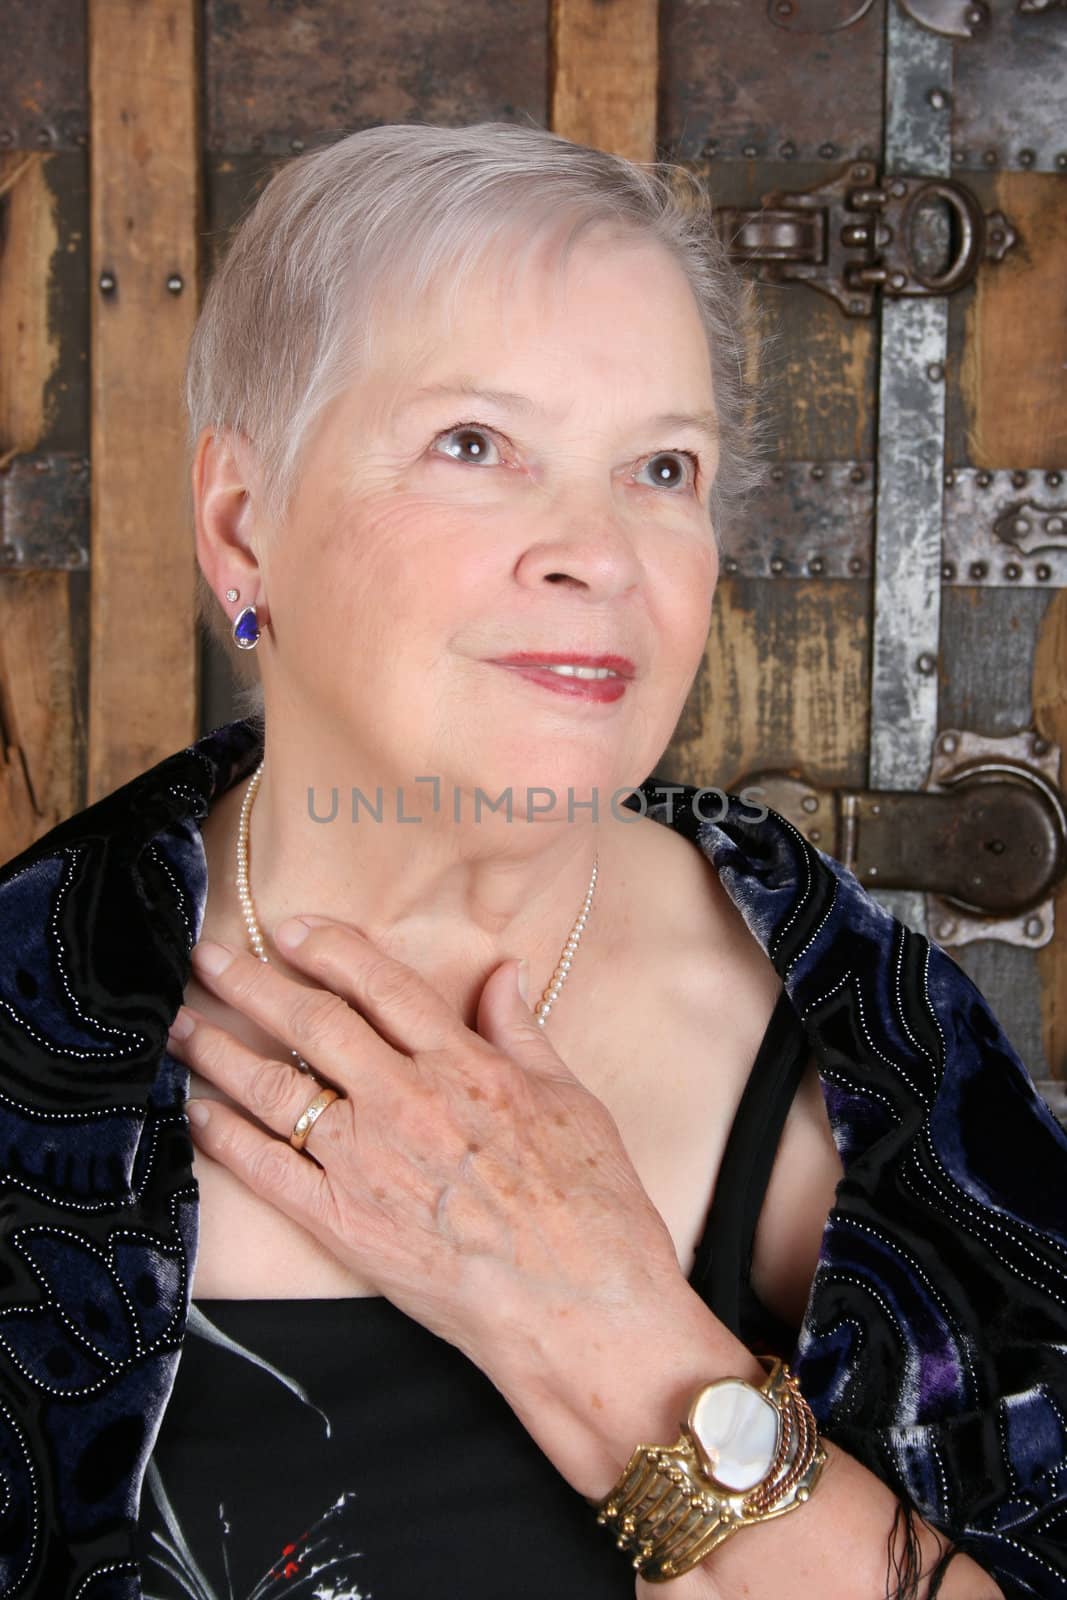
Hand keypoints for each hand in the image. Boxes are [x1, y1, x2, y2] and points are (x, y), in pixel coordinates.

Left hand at [167, 916, 682, 1379]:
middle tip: (208, 957)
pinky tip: (198, 1114)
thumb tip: (501, 972)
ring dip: (220, 1053)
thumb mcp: (573, 1099)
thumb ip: (522, 1032)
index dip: (327, 948)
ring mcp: (370, 1166)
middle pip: (313, 1025)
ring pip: (276, 1091)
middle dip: (251, 983)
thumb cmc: (593, 1208)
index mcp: (466, 1066)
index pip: (380, 985)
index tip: (288, 928)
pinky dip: (226, 1139)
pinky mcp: (347, 1227)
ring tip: (183, 1027)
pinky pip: (269, 1174)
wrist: (582, 1311)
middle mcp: (408, 1104)